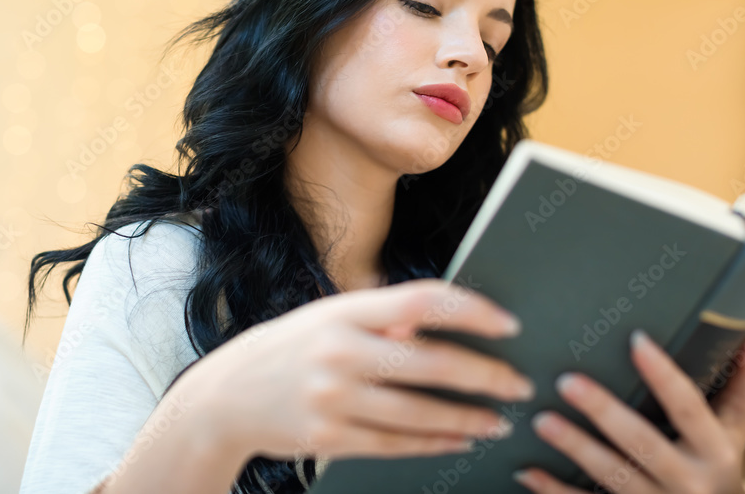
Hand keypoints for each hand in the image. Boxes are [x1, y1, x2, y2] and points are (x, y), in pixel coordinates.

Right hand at [173, 278, 534, 463]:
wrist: (224, 397)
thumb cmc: (291, 348)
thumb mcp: (328, 317)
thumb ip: (381, 317)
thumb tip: (446, 320)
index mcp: (344, 310)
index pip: (422, 300)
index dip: (471, 310)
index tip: (509, 323)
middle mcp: (338, 351)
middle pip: (430, 362)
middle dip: (485, 375)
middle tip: (519, 383)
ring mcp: (332, 398)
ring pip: (420, 412)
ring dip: (468, 418)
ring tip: (499, 420)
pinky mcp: (328, 439)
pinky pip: (396, 445)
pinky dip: (434, 444)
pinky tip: (460, 440)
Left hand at [513, 310, 744, 493]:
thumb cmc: (721, 463)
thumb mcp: (736, 426)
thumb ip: (744, 375)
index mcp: (715, 449)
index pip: (688, 406)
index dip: (663, 374)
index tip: (635, 340)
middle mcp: (689, 479)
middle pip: (643, 443)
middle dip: (605, 412)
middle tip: (566, 381)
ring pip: (614, 476)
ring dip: (576, 448)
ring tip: (541, 421)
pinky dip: (554, 491)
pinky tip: (526, 471)